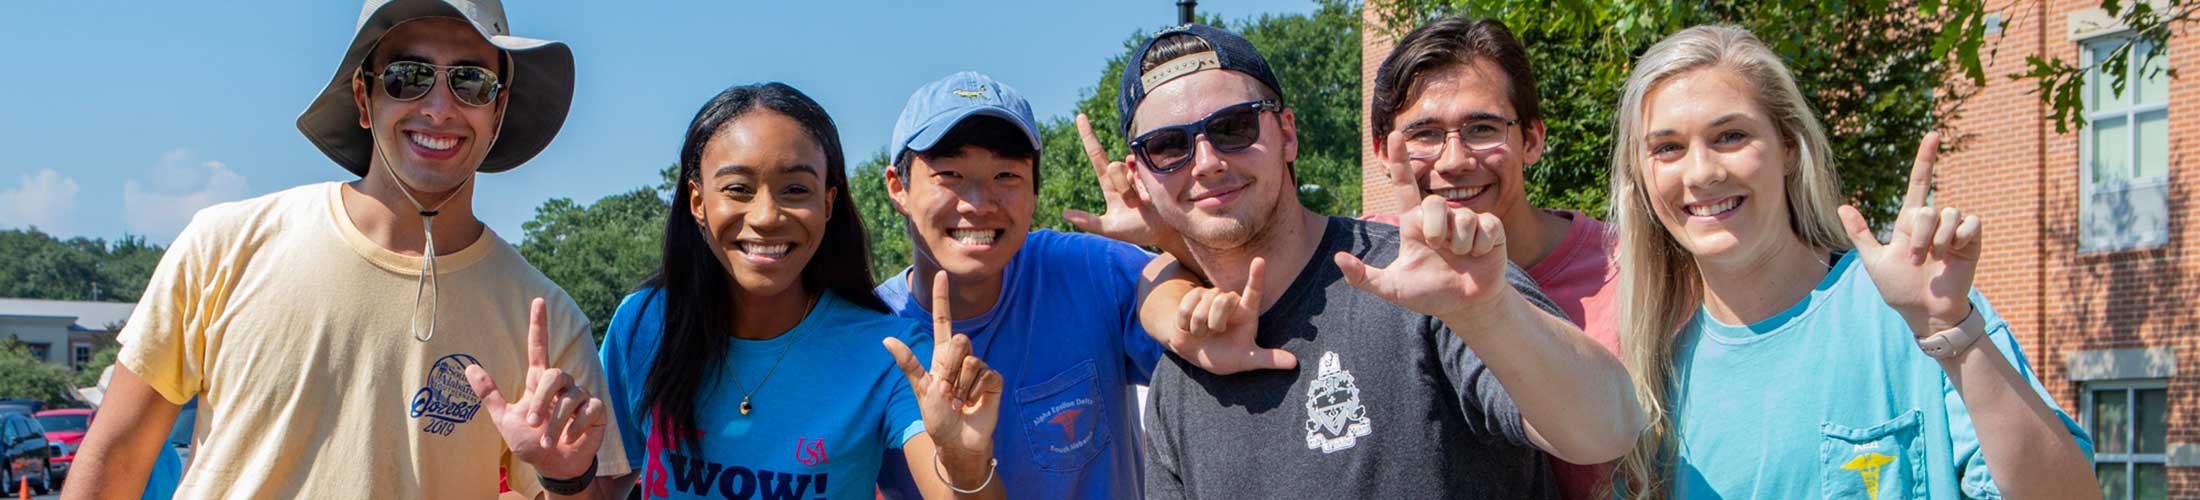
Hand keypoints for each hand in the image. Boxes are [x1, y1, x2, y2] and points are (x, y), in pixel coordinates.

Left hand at [465, 297, 606, 478]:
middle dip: (543, 400)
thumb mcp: (504, 419)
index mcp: (539, 382)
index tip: (538, 301)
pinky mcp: (596, 411)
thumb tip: (468, 367)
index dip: (538, 324)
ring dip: (556, 422)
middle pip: (556, 374)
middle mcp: (561, 385)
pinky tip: (570, 438)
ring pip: (571, 396)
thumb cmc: (530, 442)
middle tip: (532, 423)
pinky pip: (589, 409)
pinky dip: (576, 426)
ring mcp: (580, 396)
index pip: (539, 346)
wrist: (554, 466)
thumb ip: (490, 394)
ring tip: (547, 440)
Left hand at [883, 271, 1004, 464]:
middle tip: (948, 390)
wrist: (959, 442)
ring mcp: (978, 369)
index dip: (942, 299)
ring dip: (963, 385)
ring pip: (972, 360)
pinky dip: (978, 391)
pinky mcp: (993, 381)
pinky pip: (987, 374)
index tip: (942, 275)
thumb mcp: (919, 389)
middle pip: (960, 341)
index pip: (942, 321)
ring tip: (960, 400)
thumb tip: (886, 340)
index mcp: (941, 357)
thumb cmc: (937, 418)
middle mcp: (961, 359)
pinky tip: (975, 403)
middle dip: (951, 366)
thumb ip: (908, 363)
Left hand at [1064, 113, 1168, 246]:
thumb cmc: (1134, 231)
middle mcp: (1123, 175)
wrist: (1162, 233)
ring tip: (1145, 204)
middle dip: (1122, 186)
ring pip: (1131, 171)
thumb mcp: (1109, 229)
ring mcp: (1139, 174)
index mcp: (1109, 184)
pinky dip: (1147, 189)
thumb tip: (1064, 214)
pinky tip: (1153, 198)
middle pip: (1115, 167)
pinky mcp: (1154, 175)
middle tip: (1133, 204)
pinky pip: (1146, 175)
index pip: (1096, 155)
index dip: (1088, 135)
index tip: (1080, 116)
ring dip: (1136, 190)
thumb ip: (1088, 222)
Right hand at [1160, 257, 1296, 373]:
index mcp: (1247, 312)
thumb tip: (1294, 363)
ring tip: (1202, 333)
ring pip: (1202, 307)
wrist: (1196, 353)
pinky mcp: (1192, 298)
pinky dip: (1185, 325)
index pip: (1254, 292)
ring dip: (1199, 328)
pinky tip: (1189, 328)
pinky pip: (1186, 309)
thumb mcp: (1247, 360)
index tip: (1259, 261)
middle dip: (1214, 323)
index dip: (1256, 276)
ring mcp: (1211, 297)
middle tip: (1215, 333)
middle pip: (1221, 301)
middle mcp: (1230, 300)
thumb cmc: (1225, 356)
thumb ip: (1268, 359)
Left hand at [1334, 131, 1512, 318]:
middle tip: (1440, 248)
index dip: (1399, 160)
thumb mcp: (1392, 288)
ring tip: (1461, 256)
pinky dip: (1481, 246)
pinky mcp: (1490, 228)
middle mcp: (1439, 217)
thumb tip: (1338, 258)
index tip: (1394, 135)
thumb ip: (1363, 277)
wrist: (1465, 305)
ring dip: (1461, 244)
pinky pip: (1485, 226)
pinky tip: (1480, 255)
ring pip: (1462, 218)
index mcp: (1415, 224)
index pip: (1405, 185)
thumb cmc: (1428, 293)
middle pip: (1435, 204)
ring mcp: (1466, 221)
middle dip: (1437, 229)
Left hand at [1838, 132, 1980, 334]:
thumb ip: (1861, 233)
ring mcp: (1954, 230)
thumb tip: (1841, 207)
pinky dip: (1960, 238)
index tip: (1932, 135)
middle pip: (1928, 208)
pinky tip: (1955, 254)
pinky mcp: (1972, 239)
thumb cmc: (1899, 288)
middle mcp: (1934, 221)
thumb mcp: (1875, 261)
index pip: (1919, 182)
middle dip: (1920, 236)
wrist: (1924, 310)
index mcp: (1910, 221)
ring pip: (1949, 214)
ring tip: (1934, 260)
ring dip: (1938, 240)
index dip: (1925, 159)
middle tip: (1917, 258)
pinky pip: (1970, 223)